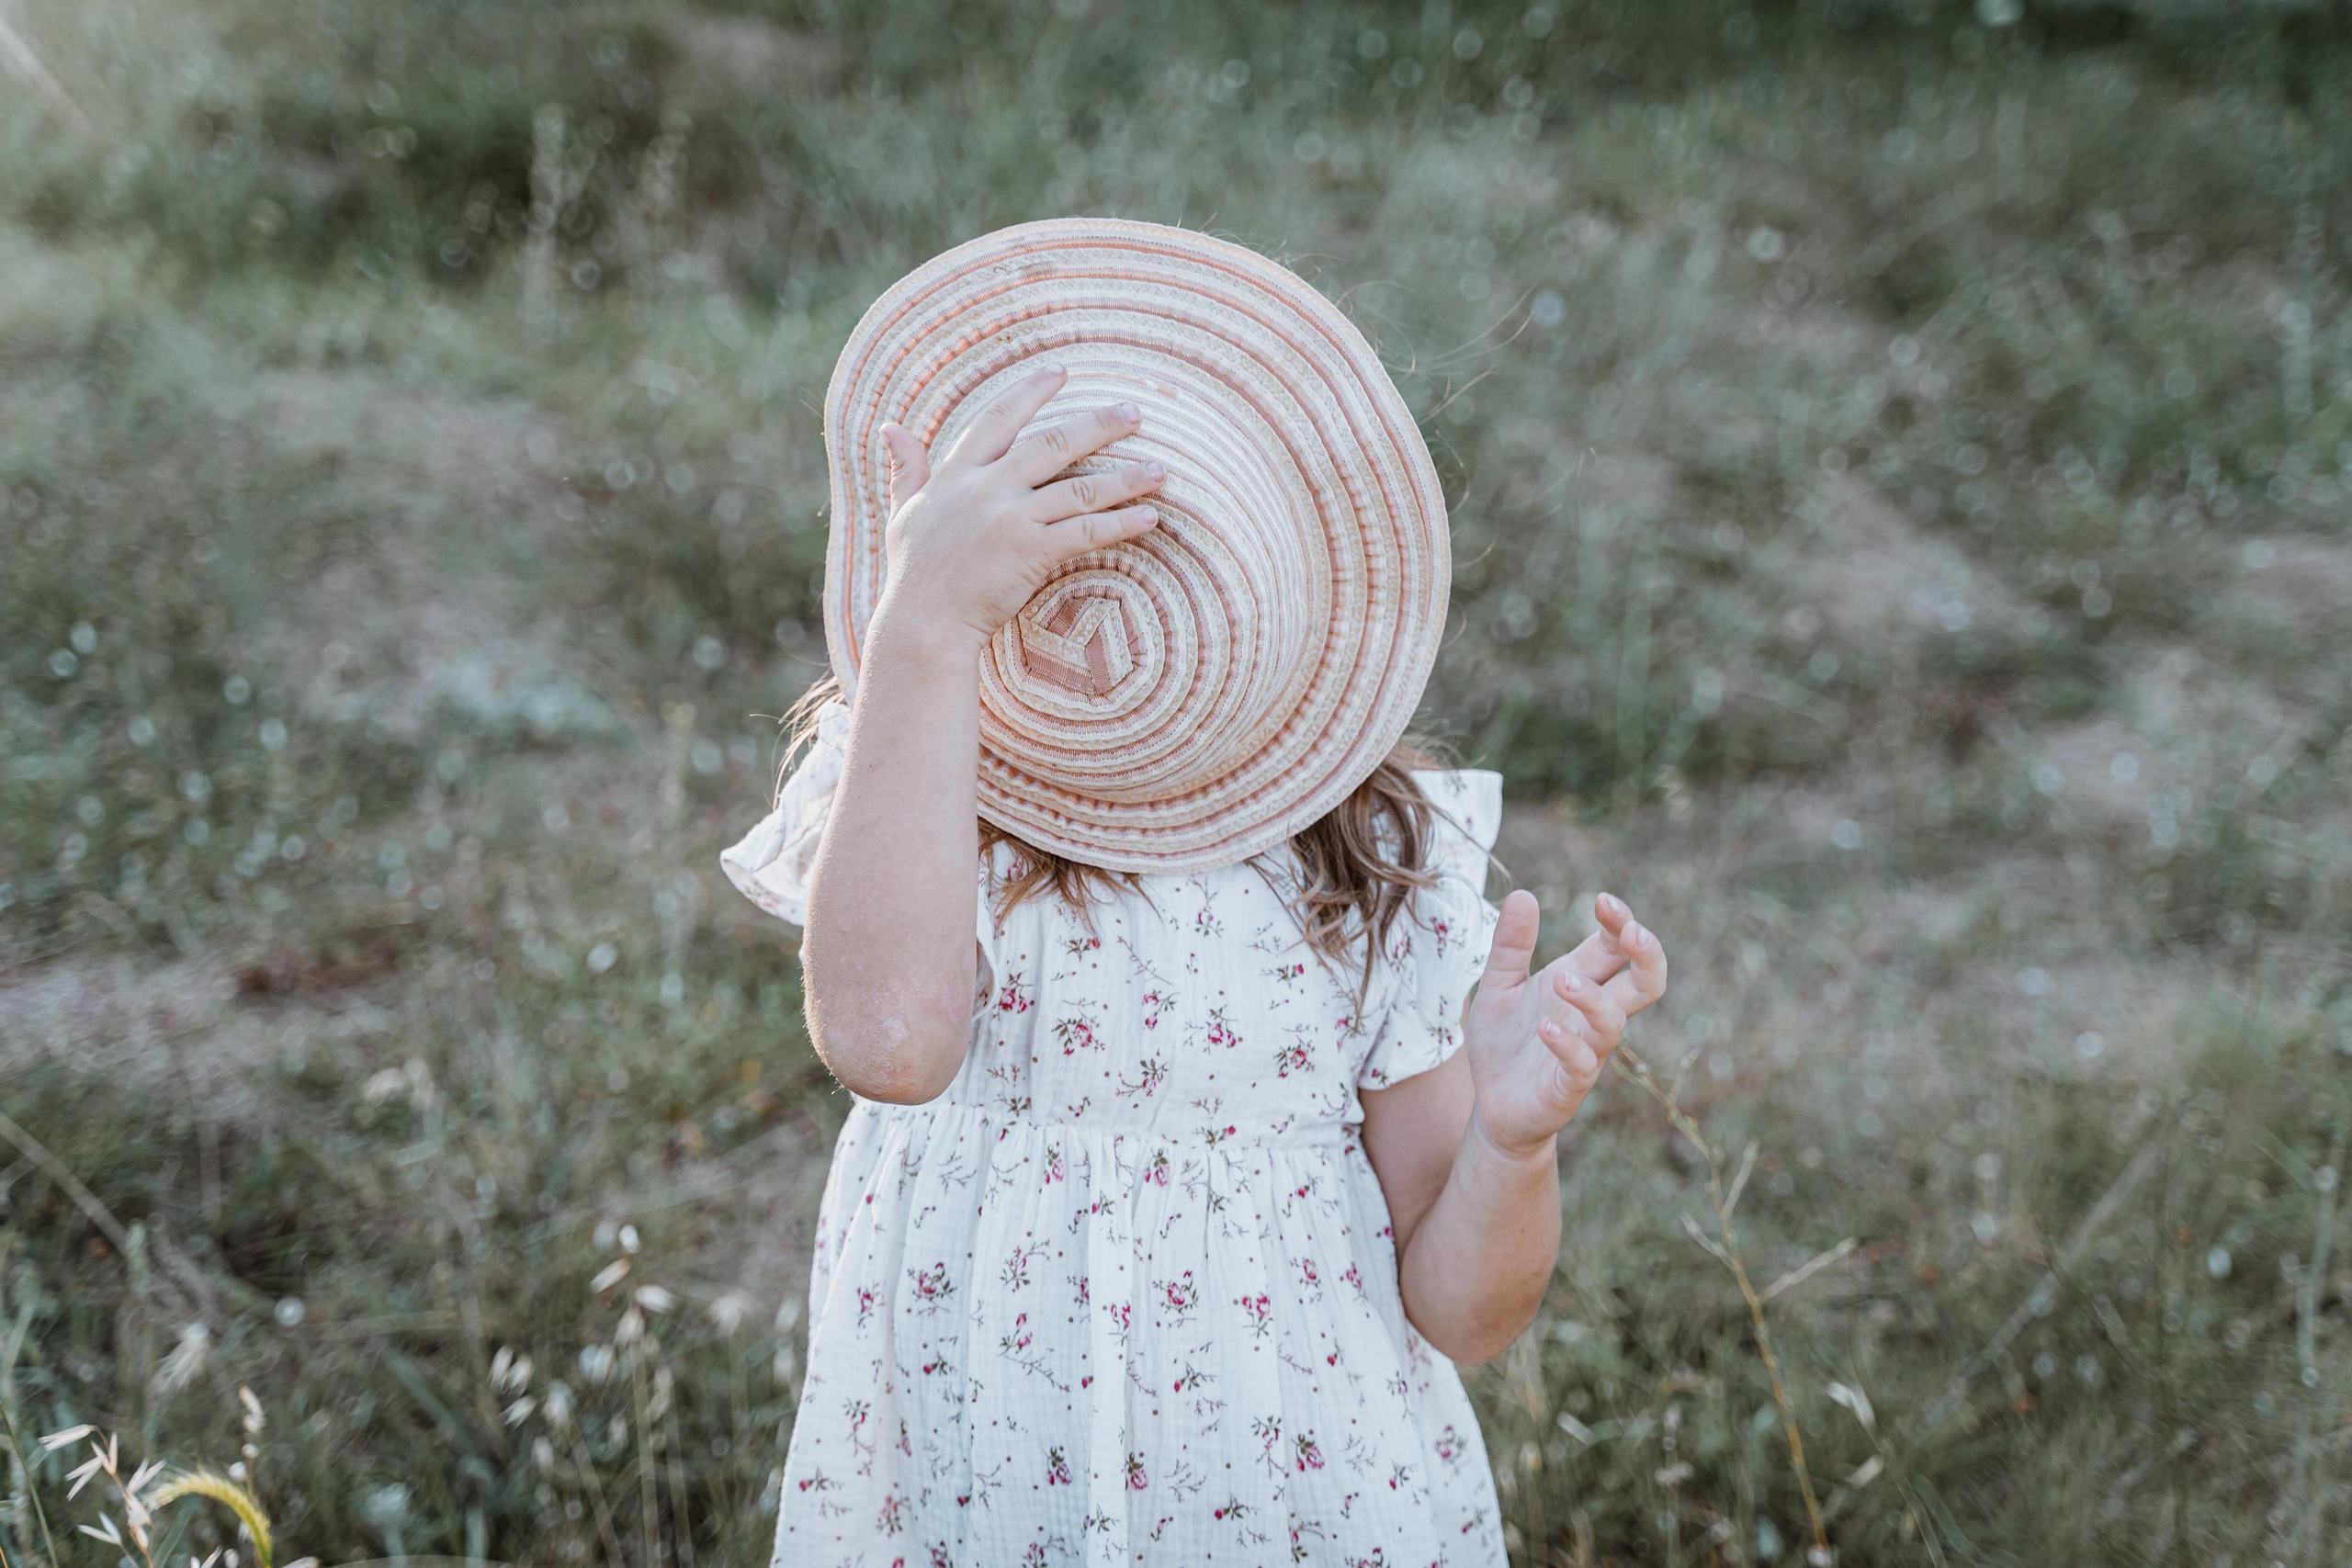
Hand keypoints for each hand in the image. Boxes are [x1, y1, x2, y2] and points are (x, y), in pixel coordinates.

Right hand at [871, 364, 1166, 644]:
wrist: (922, 623)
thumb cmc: (914, 573)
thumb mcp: (903, 512)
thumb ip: (905, 469)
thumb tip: (890, 427)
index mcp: (957, 474)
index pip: (998, 418)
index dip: (1030, 392)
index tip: (1060, 372)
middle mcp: (986, 488)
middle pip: (1053, 443)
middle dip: (1098, 424)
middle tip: (1135, 412)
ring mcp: (1010, 519)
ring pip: (1080, 487)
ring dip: (1125, 478)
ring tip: (1161, 470)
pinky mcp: (1030, 552)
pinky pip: (1086, 532)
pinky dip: (1120, 523)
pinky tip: (1149, 517)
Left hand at [1461, 891, 1668, 1159]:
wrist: (1492, 1104)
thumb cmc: (1504, 1042)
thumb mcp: (1498, 984)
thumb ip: (1510, 944)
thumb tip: (1523, 894)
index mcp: (1581, 981)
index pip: (1617, 946)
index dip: (1621, 922)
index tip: (1603, 901)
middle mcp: (1591, 1014)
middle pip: (1645, 983)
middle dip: (1648, 955)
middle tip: (1632, 932)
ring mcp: (1586, 1050)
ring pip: (1614, 1022)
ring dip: (1593, 998)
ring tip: (1561, 979)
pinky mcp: (1568, 1085)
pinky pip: (1583, 1065)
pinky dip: (1568, 1044)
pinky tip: (1545, 1027)